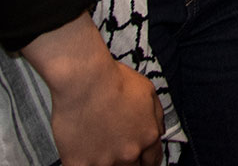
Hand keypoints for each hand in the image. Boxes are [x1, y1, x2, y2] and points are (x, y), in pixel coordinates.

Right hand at [22, 15, 163, 165]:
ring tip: (98, 148)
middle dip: (128, 161)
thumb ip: (155, 117)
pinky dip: (84, 163)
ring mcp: (105, 161)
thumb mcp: (148, 92)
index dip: (146, 160)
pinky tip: (82, 154)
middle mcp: (129, 152)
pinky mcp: (80, 164)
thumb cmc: (113, 80)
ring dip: (105, 162)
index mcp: (148, 136)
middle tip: (117, 150)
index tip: (141, 160)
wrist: (85, 80)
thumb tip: (157, 132)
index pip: (153, 160)